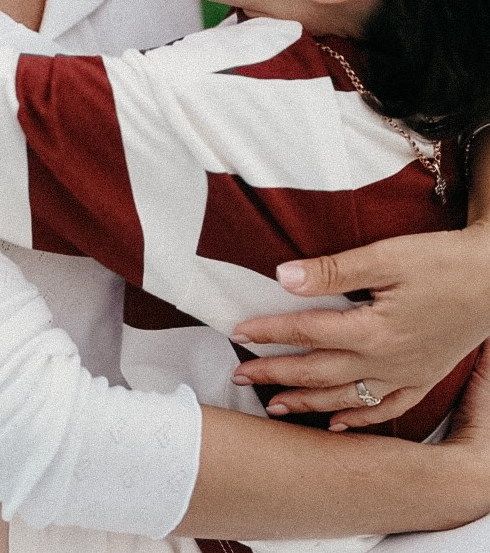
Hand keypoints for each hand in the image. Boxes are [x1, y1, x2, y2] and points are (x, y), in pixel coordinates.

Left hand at [231, 225, 489, 428]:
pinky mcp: (425, 376)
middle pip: (319, 373)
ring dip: (307, 403)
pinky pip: (387, 409)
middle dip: (276, 374)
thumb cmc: (442, 261)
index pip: (307, 332)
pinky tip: (338, 424)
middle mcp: (387, 361)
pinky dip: (358, 419)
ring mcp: (407, 374)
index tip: (238, 332)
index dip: (269, 332)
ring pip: (347, 398)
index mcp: (373, 331)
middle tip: (239, 375)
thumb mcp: (386, 257)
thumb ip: (333, 271)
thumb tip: (283, 276)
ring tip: (274, 405)